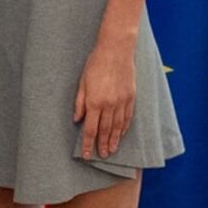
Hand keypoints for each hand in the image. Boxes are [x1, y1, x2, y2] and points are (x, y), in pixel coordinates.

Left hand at [74, 40, 136, 160]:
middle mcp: (109, 105)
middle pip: (105, 131)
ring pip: (118, 127)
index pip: (90, 129)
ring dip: (115, 140)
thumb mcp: (82, 83)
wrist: (116, 51)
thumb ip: (79, 103)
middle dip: (102, 145)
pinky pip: (128, 117)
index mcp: (94, 102)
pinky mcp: (131, 97)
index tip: (87, 154)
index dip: (88, 143)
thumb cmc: (95, 64)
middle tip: (102, 156)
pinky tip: (122, 134)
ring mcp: (122, 102)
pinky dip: (124, 128)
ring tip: (112, 150)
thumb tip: (77, 120)